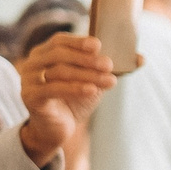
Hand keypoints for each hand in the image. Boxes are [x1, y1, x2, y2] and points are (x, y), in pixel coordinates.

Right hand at [19, 34, 117, 165]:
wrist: (58, 129)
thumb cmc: (74, 100)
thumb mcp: (93, 81)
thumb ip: (111, 68)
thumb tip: (142, 59)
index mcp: (45, 52)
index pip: (60, 40)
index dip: (79, 41)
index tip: (99, 45)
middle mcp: (33, 63)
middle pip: (60, 55)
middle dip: (87, 59)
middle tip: (109, 65)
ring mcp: (28, 80)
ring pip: (60, 72)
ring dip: (88, 75)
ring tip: (109, 81)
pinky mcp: (30, 97)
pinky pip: (54, 89)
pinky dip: (75, 88)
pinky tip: (92, 90)